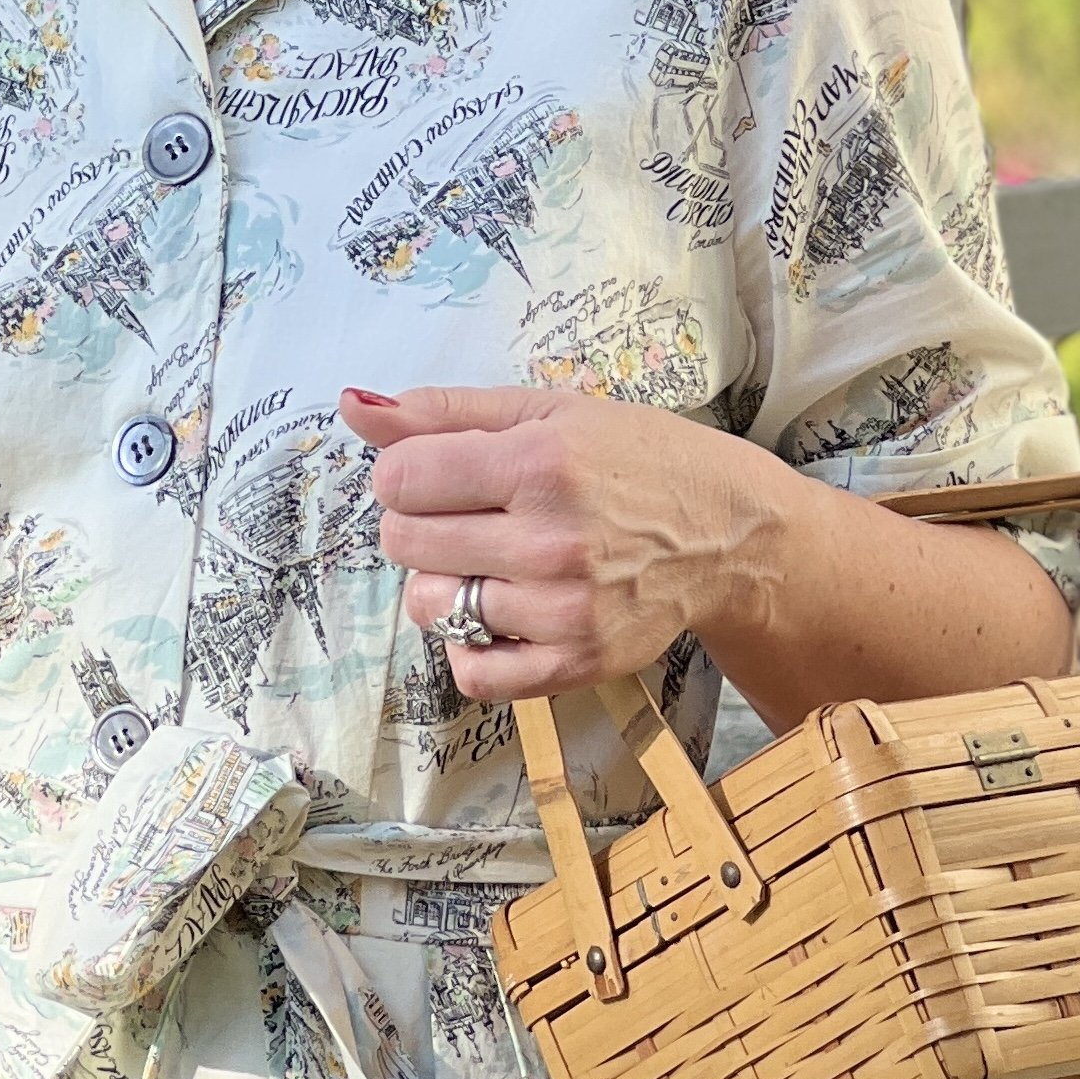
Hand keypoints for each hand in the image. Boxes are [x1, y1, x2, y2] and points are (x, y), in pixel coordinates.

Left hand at [345, 382, 785, 701]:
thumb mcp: (546, 412)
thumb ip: (443, 411)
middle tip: (469, 514)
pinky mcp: (575, 664)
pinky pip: (471, 674)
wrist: (726, 532)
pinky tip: (500, 611)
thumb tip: (353, 405)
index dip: (403, 472)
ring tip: (490, 560)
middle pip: (405, 541)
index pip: (401, 478)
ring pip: (428, 607)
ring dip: (441, 583)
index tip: (436, 471)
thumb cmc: (633, 458)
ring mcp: (562, 610)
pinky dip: (469, 645)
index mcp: (539, 463)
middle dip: (419, 523)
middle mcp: (550, 540)